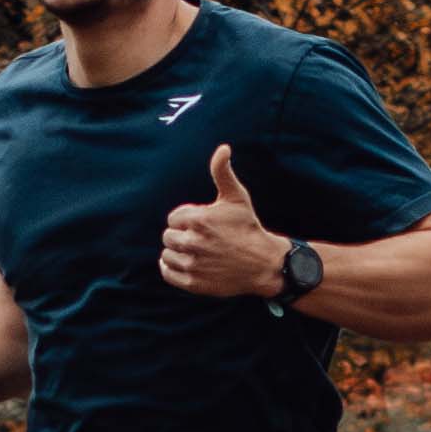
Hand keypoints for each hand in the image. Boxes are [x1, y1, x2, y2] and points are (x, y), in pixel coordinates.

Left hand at [160, 144, 293, 299]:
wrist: (264, 263)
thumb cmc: (247, 227)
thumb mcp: (237, 197)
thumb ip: (222, 172)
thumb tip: (223, 148)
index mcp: (198, 219)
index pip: (173, 218)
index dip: (187, 220)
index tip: (203, 224)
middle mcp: (193, 242)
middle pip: (168, 236)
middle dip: (182, 236)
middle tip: (202, 239)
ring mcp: (192, 264)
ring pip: (167, 255)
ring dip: (178, 253)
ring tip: (197, 252)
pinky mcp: (193, 283)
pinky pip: (168, 273)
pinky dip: (172, 268)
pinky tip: (186, 263)